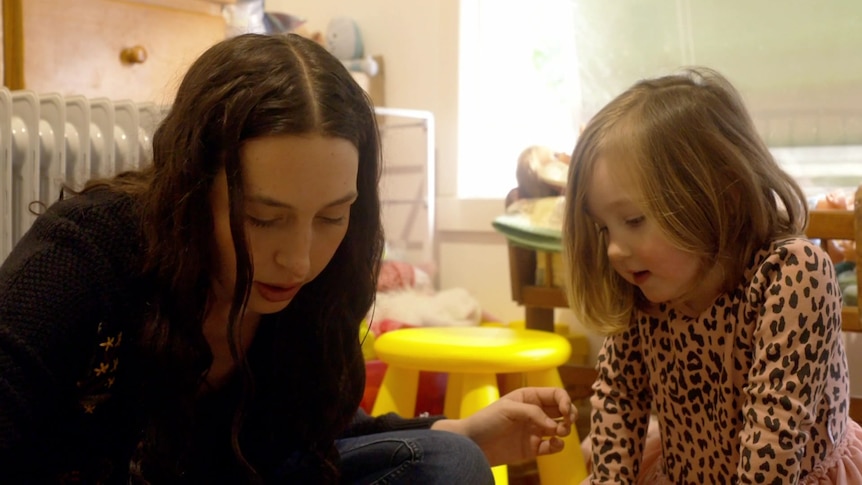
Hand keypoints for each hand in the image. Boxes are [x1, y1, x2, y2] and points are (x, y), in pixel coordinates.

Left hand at [431, 387, 575, 465]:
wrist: (472, 444)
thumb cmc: (486, 420)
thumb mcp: (508, 409)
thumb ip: (533, 413)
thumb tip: (555, 425)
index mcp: (529, 397)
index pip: (556, 394)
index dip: (565, 401)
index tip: (565, 411)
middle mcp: (535, 412)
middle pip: (562, 410)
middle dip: (569, 415)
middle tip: (566, 422)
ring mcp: (535, 430)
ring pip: (560, 428)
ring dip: (565, 430)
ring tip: (559, 433)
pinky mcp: (533, 448)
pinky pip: (552, 446)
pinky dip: (558, 446)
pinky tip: (554, 444)